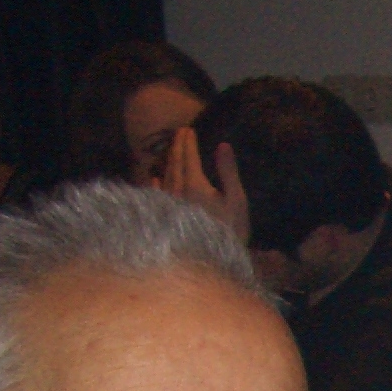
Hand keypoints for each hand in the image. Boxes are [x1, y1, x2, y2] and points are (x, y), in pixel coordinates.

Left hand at [162, 130, 250, 244]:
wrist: (208, 261)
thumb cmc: (229, 231)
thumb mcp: (236, 200)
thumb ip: (228, 172)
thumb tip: (223, 145)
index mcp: (195, 183)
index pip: (189, 157)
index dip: (188, 142)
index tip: (188, 129)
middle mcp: (177, 189)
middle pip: (175, 163)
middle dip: (177, 146)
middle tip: (179, 133)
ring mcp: (168, 203)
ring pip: (165, 175)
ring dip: (168, 160)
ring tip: (170, 150)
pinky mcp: (164, 216)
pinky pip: (157, 194)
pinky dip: (156, 183)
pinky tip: (155, 178)